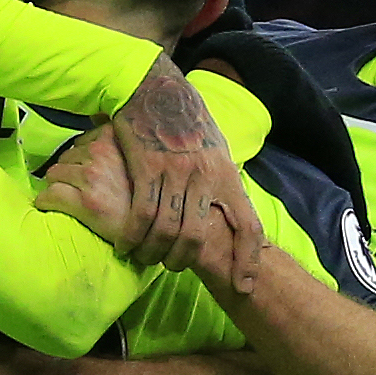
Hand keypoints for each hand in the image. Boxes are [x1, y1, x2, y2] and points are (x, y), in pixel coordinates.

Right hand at [94, 52, 239, 267]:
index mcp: (227, 174)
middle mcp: (205, 176)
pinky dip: (133, 236)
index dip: (249, 260)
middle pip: (199, 237)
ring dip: (154, 252)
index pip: (248, 225)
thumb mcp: (214, 148)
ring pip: (167, 230)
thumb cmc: (185, 120)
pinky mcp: (147, 167)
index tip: (245, 287)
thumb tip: (227, 210)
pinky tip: (126, 244)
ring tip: (146, 257)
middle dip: (184, 261)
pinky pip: (141, 214)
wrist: (154, 87)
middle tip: (171, 267)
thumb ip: (220, 180)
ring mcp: (176, 172)